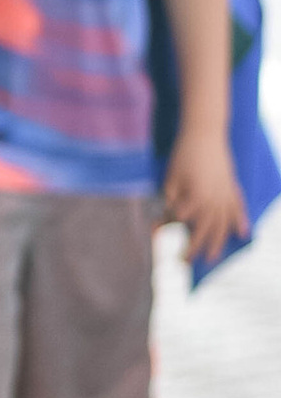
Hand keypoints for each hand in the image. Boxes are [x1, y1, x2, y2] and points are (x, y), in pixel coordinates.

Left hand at [164, 124, 248, 268]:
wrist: (206, 134)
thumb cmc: (184, 155)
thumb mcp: (171, 178)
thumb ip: (170, 200)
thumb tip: (162, 217)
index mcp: (196, 199)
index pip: (180, 221)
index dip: (166, 225)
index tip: (154, 232)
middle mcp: (214, 201)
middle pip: (205, 231)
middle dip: (194, 248)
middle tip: (184, 263)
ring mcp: (226, 196)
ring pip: (223, 225)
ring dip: (218, 243)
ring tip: (213, 258)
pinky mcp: (232, 188)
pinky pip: (238, 209)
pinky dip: (241, 221)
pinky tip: (243, 234)